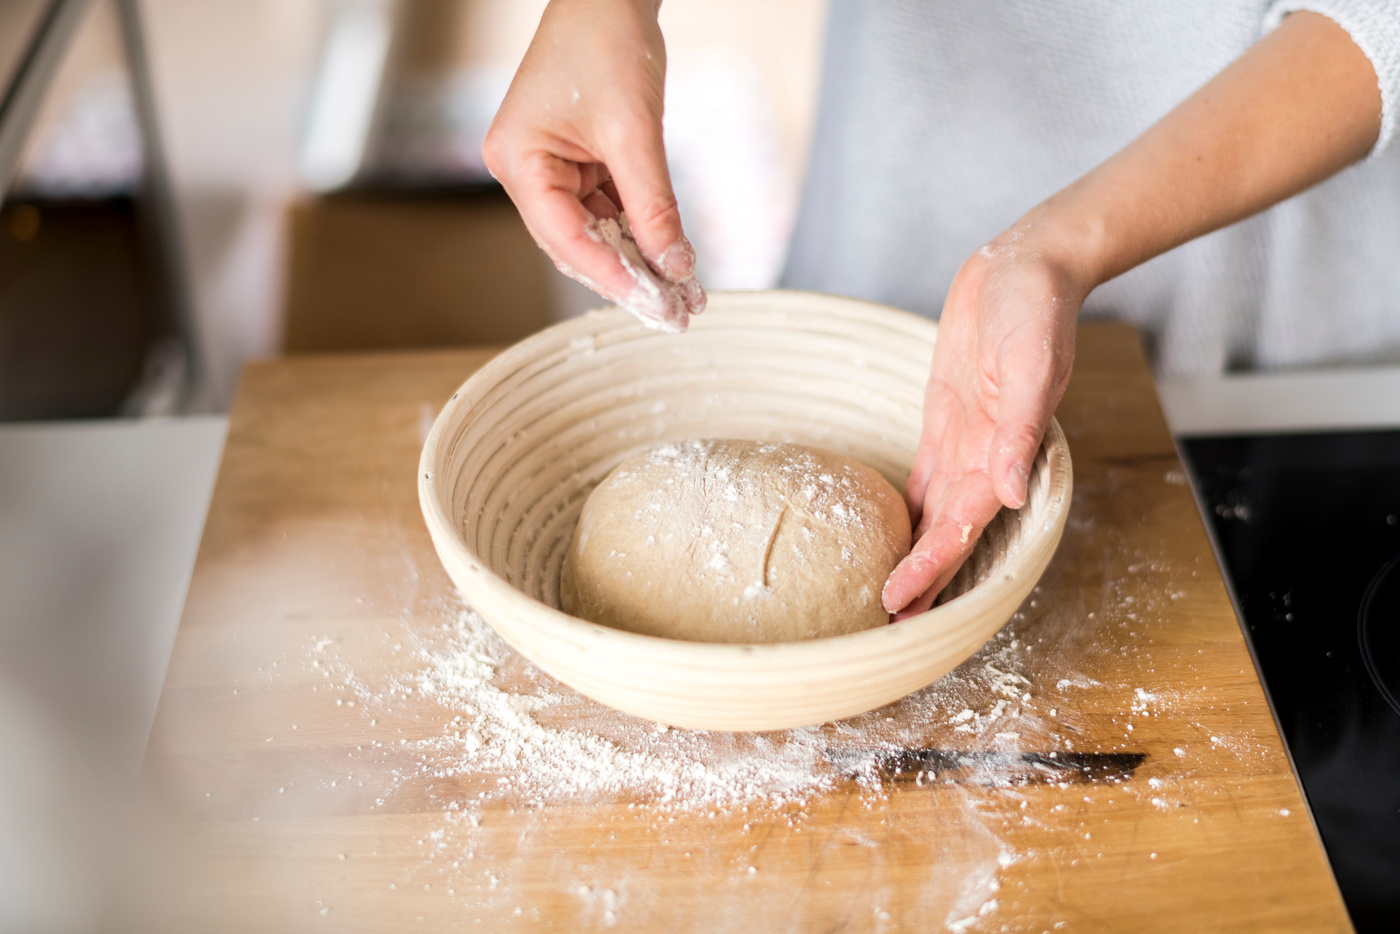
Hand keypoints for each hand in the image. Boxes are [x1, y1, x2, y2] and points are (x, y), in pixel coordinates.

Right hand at [483, 0, 704, 331]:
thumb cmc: (607, 42)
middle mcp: (524, 171)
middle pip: (577, 245)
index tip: (657, 305)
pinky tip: (673, 260)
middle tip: (677, 314)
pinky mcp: (576, 165)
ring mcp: (549, 170)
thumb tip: (675, 266)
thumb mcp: (635, 131)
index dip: (614, 276)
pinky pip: (608, 212)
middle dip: (630, 278)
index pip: (566, 238)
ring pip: (596, 235)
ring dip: (640, 262)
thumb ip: (653, 205)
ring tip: (685, 295)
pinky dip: (640, 235)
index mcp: (518, 161)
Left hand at [882, 229, 1084, 618]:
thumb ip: (1019, 429)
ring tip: (889, 598)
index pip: (960, 527)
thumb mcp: (1030, 363)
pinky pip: (924, 477)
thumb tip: (1008, 494)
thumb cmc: (1035, 310)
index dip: (930, 567)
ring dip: (913, 555)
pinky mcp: (946, 421)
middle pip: (943, 533)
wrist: (1025, 268)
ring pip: (931, 513)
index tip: (899, 603)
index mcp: (1003, 454)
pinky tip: (889, 536)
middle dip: (919, 579)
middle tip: (884, 624)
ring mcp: (964, 442)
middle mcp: (982, 458)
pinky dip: (908, 511)